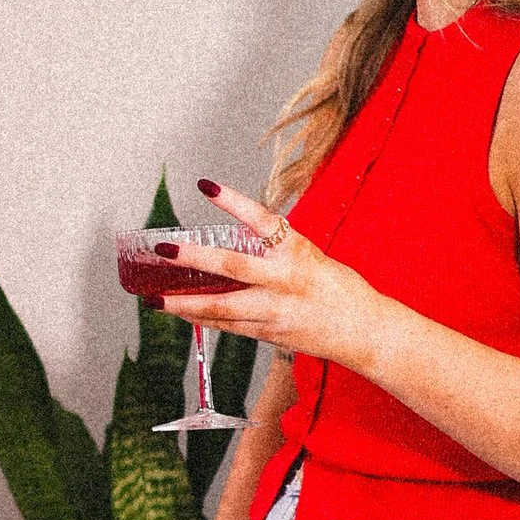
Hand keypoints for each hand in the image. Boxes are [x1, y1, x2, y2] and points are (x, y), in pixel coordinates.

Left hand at [171, 177, 384, 372]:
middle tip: (162, 249)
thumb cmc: (339, 290)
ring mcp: (273, 310)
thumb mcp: (311, 258)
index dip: (233, 202)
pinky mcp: (268, 334)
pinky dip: (202, 318)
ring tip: (155, 298)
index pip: (262, 220)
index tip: (206, 186)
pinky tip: (181, 312)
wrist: (364, 331)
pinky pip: (228, 325)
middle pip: (230, 266)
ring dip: (183, 302)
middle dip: (191, 257)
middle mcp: (284, 281)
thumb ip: (275, 251)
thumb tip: (236, 240)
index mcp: (299, 253)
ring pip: (219, 306)